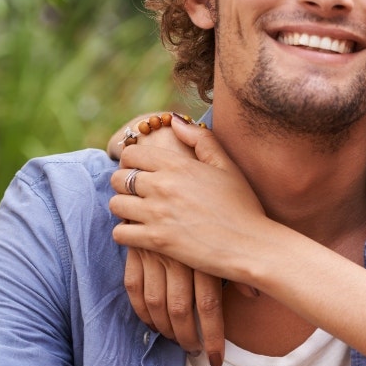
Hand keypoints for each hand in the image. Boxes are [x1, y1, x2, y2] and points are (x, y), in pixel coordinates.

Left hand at [110, 119, 283, 287]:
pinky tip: (140, 233)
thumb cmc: (243, 205)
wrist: (250, 245)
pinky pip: (120, 233)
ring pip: (115, 204)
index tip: (139, 170)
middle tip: (137, 193)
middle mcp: (163, 185)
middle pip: (118, 178)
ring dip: (124, 208)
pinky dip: (126, 233)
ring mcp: (157, 213)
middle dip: (124, 184)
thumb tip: (174, 121)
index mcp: (178, 164)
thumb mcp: (227, 165)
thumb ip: (200, 139)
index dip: (131, 161)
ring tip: (138, 213)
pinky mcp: (156, 240)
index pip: (131, 153)